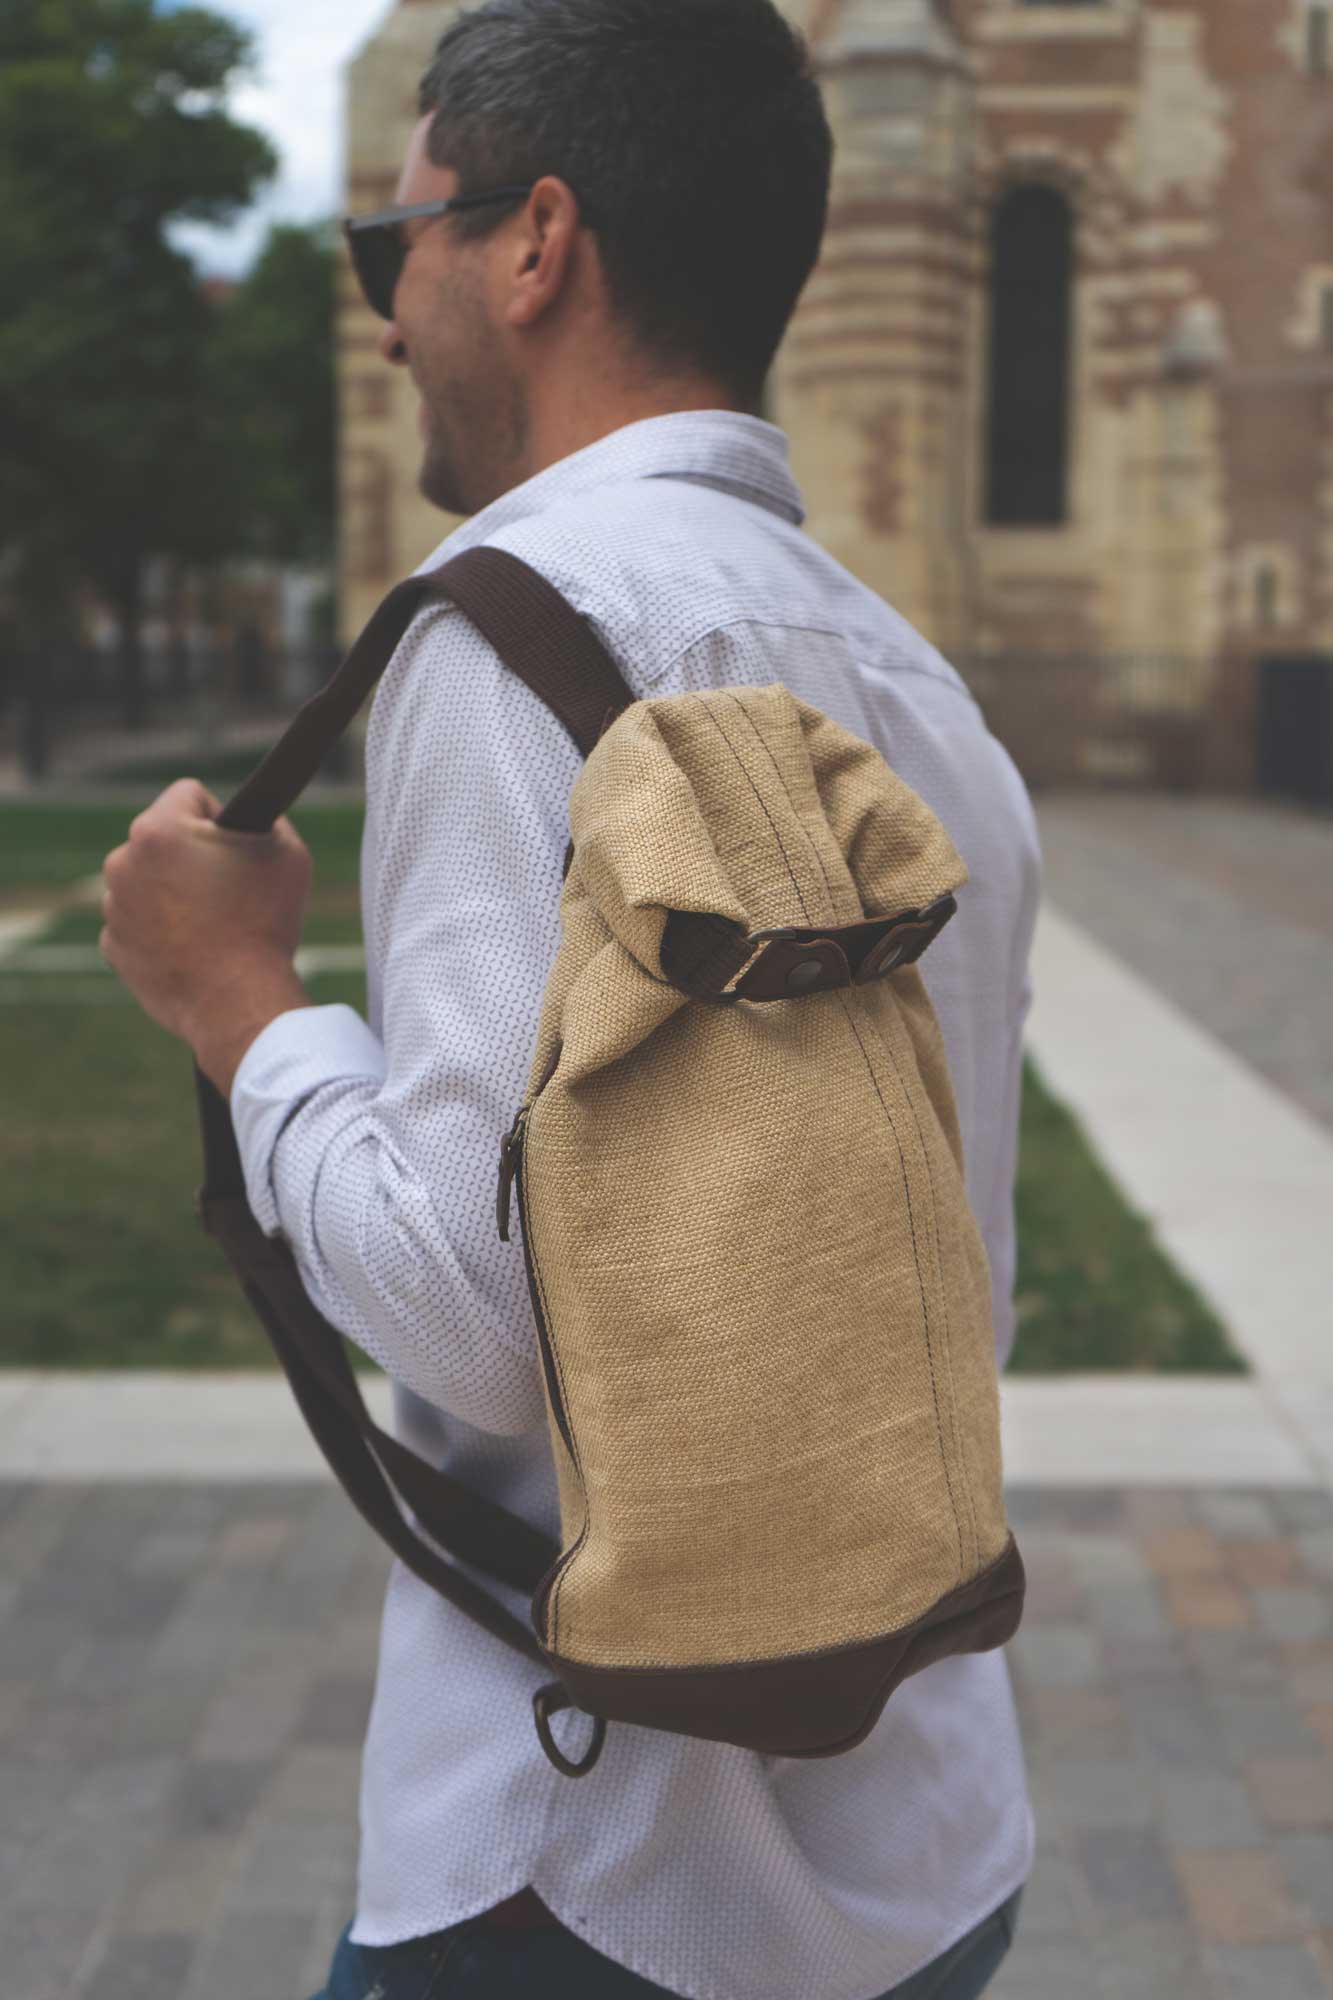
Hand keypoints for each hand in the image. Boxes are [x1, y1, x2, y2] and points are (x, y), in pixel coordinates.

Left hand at [100, 778, 312, 1052]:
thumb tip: (248, 817)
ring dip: (174, 890)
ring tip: (213, 922)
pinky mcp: (114, 945)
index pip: (190, 794)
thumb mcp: (288, 852)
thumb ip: (263, 819)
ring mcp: (114, 906)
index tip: (237, 847)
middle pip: (163, 838)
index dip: (221, 816)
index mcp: (159, 829)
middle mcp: (123, 861)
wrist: (239, 1001)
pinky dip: (161, 929)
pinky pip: (139, 921)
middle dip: (191, 854)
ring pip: (148, 880)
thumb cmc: (265, 923)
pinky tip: (194, 947)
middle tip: (228, 889)